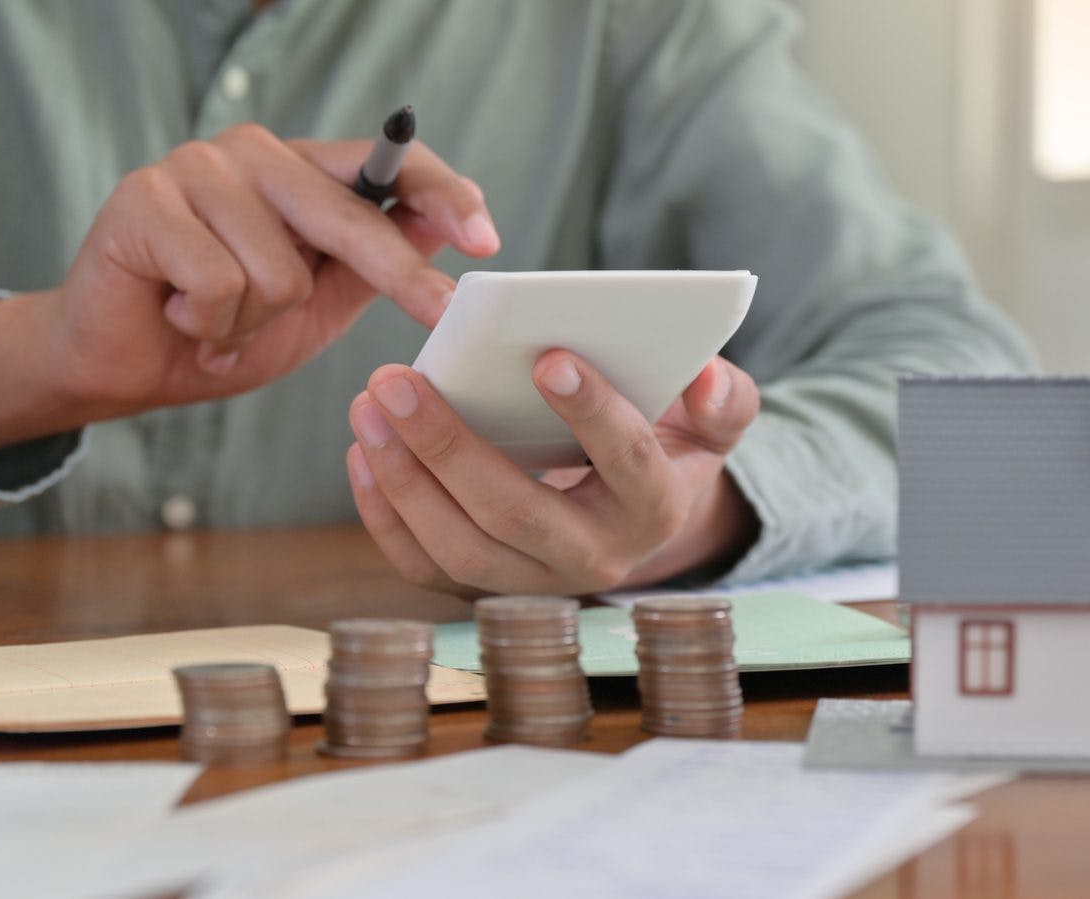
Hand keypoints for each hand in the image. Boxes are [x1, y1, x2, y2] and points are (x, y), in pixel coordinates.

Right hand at [0, 123, 498, 457]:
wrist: (122, 366)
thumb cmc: (223, 333)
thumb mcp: (316, 306)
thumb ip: (369, 267)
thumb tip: (440, 226)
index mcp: (298, 172)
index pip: (383, 165)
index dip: (441, 194)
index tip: (486, 239)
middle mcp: (251, 154)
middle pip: (349, 217)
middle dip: (397, 274)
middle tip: (439, 310)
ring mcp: (196, 168)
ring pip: (279, 269)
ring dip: (251, 322)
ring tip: (217, 324)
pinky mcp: (145, 199)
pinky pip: (218, 283)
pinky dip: (208, 324)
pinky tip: (178, 316)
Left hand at [345, 352, 760, 595]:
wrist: (636, 519)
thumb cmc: (666, 448)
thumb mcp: (711, 423)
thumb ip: (724, 398)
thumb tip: (705, 378)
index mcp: (655, 508)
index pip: (626, 461)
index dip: (591, 412)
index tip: (548, 356)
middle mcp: (596, 559)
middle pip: (515, 511)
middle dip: (449, 446)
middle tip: (398, 378)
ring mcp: (535, 583)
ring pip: (459, 547)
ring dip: (403, 478)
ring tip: (369, 405)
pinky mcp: (486, 588)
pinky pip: (425, 566)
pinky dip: (384, 514)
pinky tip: (364, 451)